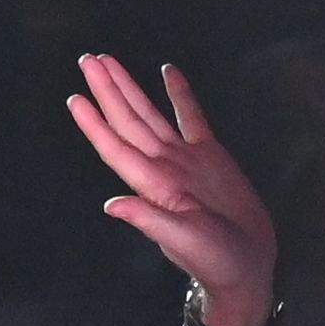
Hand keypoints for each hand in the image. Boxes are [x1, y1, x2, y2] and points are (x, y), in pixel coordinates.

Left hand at [69, 53, 277, 325]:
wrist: (249, 265)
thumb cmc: (216, 261)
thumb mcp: (185, 243)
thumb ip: (151, 221)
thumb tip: (112, 205)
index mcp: (154, 186)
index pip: (117, 148)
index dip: (95, 124)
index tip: (76, 98)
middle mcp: (163, 167)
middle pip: (128, 122)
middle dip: (107, 91)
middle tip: (88, 60)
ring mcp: (184, 159)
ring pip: (150, 115)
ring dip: (129, 88)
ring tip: (109, 62)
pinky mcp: (210, 156)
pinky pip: (191, 117)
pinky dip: (179, 94)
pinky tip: (168, 72)